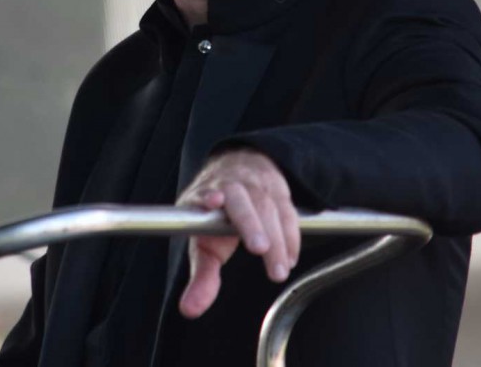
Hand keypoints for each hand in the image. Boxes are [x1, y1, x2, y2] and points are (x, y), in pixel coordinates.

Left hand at [175, 149, 300, 318]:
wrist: (239, 169)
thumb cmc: (218, 215)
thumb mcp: (204, 242)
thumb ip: (201, 277)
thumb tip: (190, 310)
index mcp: (205, 196)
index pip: (205, 193)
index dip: (208, 196)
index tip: (213, 201)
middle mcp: (230, 185)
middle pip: (242, 200)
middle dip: (250, 222)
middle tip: (260, 248)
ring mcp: (255, 184)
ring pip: (268, 206)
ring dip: (277, 238)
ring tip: (280, 269)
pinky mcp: (278, 189)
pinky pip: (287, 211)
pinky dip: (291, 234)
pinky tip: (290, 257)